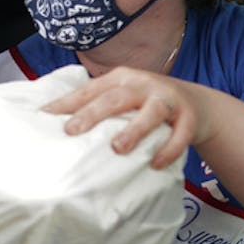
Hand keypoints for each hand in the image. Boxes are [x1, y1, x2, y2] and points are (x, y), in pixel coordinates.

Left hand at [43, 66, 213, 168]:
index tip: (45, 116)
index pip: (90, 90)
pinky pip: (180, 135)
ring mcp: (168, 99)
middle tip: (72, 130)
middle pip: (115, 98)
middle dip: (93, 114)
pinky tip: (155, 164)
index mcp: (121, 79)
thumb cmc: (147, 103)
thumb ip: (97, 105)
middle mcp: (143, 85)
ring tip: (117, 148)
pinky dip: (168, 150)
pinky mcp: (189, 118)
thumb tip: (56, 125)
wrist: (197, 103)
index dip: (68, 102)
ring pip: (151, 112)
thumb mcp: (123, 97)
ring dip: (134, 130)